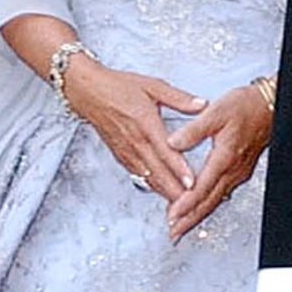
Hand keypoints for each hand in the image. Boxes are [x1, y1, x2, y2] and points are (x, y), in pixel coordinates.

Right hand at [63, 55, 203, 202]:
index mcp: (146, 124)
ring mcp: (127, 151)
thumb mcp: (153, 86)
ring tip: (181, 206)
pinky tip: (162, 193)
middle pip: (158, 172)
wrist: (88, 92)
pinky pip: (138, 175)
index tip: (192, 183)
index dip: (179, 169)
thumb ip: (179, 98)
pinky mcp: (121, 155)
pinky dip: (152, 186)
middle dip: (175, 190)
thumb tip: (202, 104)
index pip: (166, 151)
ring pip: (148, 178)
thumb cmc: (119, 87)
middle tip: (192, 204)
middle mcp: (136, 142)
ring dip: (164, 193)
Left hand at [164, 85, 273, 241]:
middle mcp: (233, 169)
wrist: (270, 106)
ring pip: (216, 201)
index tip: (172, 216)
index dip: (186, 204)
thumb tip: (173, 142)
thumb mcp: (216, 112)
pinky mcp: (241, 171)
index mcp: (225, 157)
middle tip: (174, 233)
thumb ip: (193, 130)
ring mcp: (238, 172)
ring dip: (199, 216)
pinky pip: (223, 194)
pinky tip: (202, 207)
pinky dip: (209, 205)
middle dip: (190, 220)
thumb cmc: (247, 107)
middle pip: (209, 202)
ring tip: (183, 227)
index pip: (202, 188)